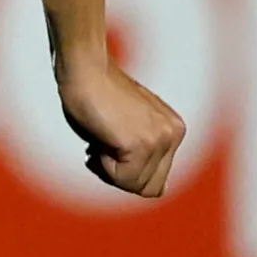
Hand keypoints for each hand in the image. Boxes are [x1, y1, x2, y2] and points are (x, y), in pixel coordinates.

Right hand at [59, 53, 186, 199]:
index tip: (108, 150)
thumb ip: (137, 147)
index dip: (128, 172)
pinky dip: (103, 167)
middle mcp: (173, 135)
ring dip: (110, 170)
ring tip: (99, 141)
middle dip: (121, 177)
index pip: (157, 178)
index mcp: (172, 130)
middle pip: (151, 187)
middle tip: (101, 151)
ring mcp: (159, 140)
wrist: (84, 68)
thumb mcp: (126, 124)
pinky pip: (122, 178)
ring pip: (136, 185)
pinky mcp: (140, 145)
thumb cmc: (93, 92)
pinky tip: (97, 142)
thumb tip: (132, 178)